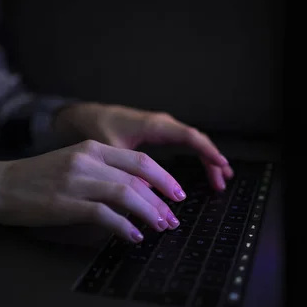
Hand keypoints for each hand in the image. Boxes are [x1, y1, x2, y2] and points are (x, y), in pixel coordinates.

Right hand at [0, 140, 186, 241]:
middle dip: (162, 200)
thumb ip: (104, 171)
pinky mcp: (67, 203)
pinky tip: (133, 237)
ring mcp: (77, 180)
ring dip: (149, 214)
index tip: (178, 194)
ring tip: (160, 228)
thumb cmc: (38, 177)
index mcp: (92, 147)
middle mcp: (88, 160)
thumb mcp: (74, 163)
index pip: (139, 159)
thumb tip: (139, 191)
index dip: (164, 177)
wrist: (0, 185)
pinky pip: (105, 215)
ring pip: (127, 195)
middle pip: (138, 178)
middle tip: (173, 217)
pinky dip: (125, 227)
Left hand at [54, 103, 233, 189]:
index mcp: (153, 125)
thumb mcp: (110, 150)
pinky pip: (185, 143)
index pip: (189, 136)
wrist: (84, 116)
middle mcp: (162, 124)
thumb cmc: (96, 127)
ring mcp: (161, 128)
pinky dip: (197, 156)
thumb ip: (127, 168)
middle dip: (212, 160)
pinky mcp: (157, 134)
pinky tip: (204, 169)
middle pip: (196, 140)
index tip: (221, 164)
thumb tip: (147, 191)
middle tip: (222, 182)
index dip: (207, 151)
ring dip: (207, 159)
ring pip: (193, 142)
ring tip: (220, 180)